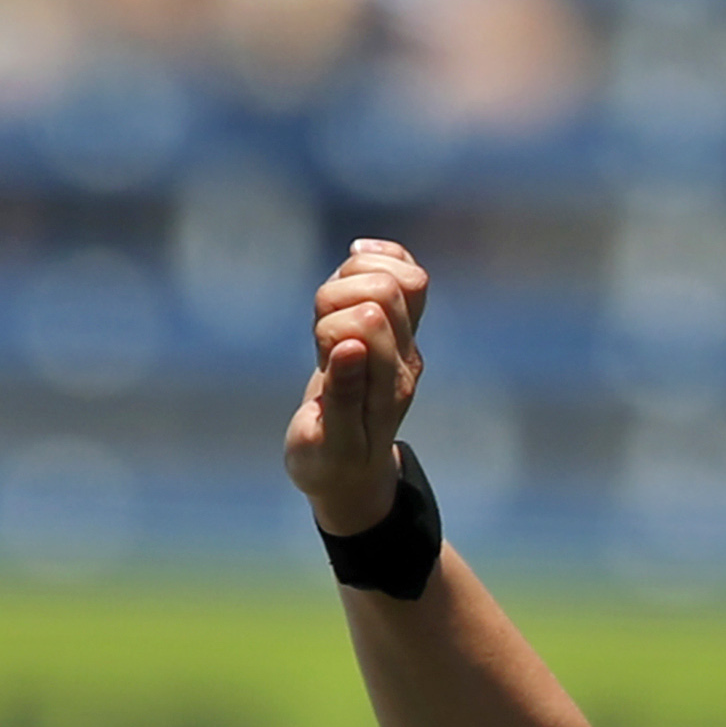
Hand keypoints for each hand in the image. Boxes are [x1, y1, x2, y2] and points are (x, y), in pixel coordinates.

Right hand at [284, 237, 428, 528]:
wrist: (349, 468)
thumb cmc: (329, 461)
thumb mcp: (327, 443)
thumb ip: (341, 396)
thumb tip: (348, 344)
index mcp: (391, 386)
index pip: (371, 319)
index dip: (332, 326)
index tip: (321, 355)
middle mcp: (405, 356)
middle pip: (383, 288)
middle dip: (337, 300)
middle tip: (320, 336)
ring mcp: (403, 336)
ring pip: (388, 272)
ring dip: (344, 284)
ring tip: (326, 320)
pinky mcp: (393, 321)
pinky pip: (397, 267)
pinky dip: (369, 258)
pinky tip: (349, 267)